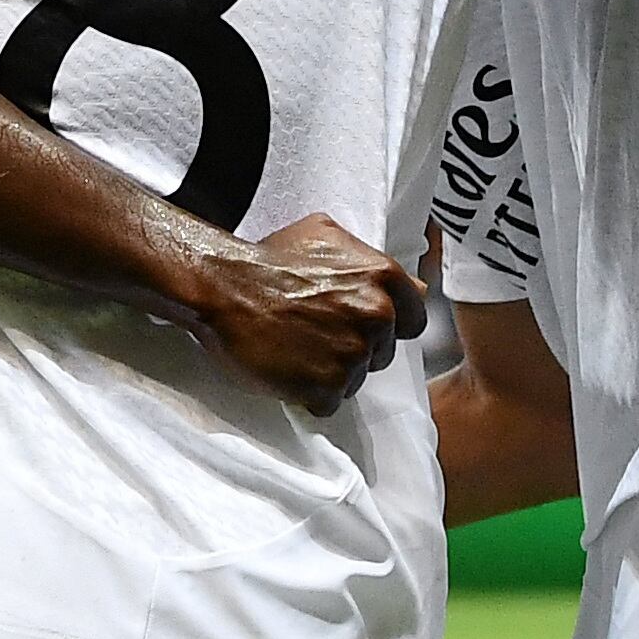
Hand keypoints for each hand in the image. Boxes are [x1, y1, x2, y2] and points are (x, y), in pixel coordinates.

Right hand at [182, 213, 429, 413]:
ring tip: (296, 349)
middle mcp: (375, 316)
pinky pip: (329, 402)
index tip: (360, 325)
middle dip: (354, 347)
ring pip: (355, 379)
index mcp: (382, 278)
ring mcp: (352, 354)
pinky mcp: (326, 387)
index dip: (387, 326)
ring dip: (330, 371)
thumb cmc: (268, 259)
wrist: (224, 287)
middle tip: (316, 334)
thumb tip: (415, 287)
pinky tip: (288, 368)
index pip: (414, 320)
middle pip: (381, 353)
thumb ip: (372, 262)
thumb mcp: (325, 236)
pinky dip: (309, 393)